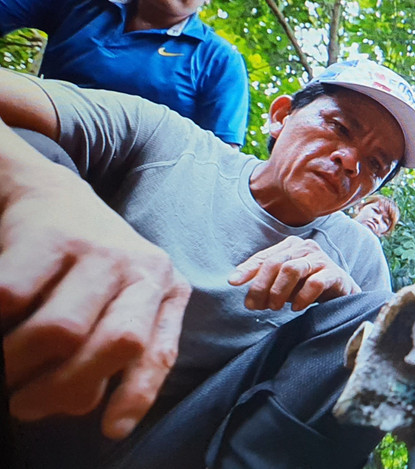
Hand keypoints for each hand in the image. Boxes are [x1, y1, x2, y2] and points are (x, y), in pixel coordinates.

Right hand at [1, 164, 190, 439]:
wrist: (49, 192)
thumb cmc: (85, 265)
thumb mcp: (120, 298)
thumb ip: (115, 346)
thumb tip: (83, 404)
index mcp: (164, 289)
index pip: (159, 351)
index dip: (138, 395)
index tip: (111, 431)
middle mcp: (142, 268)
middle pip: (117, 345)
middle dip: (67, 388)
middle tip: (27, 405)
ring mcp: (98, 250)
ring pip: (61, 331)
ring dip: (20, 365)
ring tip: (5, 371)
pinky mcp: (50, 236)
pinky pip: (12, 299)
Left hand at [228, 235, 360, 310]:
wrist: (342, 293)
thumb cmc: (308, 286)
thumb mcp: (283, 282)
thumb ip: (264, 281)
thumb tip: (238, 287)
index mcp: (291, 246)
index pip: (264, 257)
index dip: (248, 269)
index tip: (233, 282)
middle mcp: (306, 248)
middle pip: (276, 263)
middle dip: (261, 286)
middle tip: (254, 306)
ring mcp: (321, 259)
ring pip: (292, 269)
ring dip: (278, 291)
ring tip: (273, 307)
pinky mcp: (335, 274)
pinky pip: (315, 283)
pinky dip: (302, 297)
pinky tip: (296, 308)